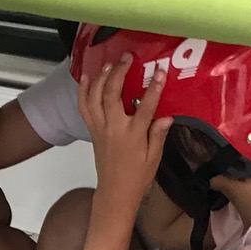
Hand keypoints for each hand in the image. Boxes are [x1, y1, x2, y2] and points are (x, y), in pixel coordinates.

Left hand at [78, 53, 168, 200]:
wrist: (115, 192)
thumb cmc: (138, 176)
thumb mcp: (154, 158)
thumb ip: (159, 135)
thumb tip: (167, 116)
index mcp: (133, 135)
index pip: (145, 107)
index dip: (153, 88)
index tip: (160, 72)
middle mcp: (113, 128)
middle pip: (112, 94)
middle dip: (120, 72)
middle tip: (128, 57)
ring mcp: (100, 128)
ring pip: (95, 97)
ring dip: (101, 77)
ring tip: (110, 64)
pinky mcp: (92, 130)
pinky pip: (84, 107)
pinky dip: (82, 91)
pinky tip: (85, 77)